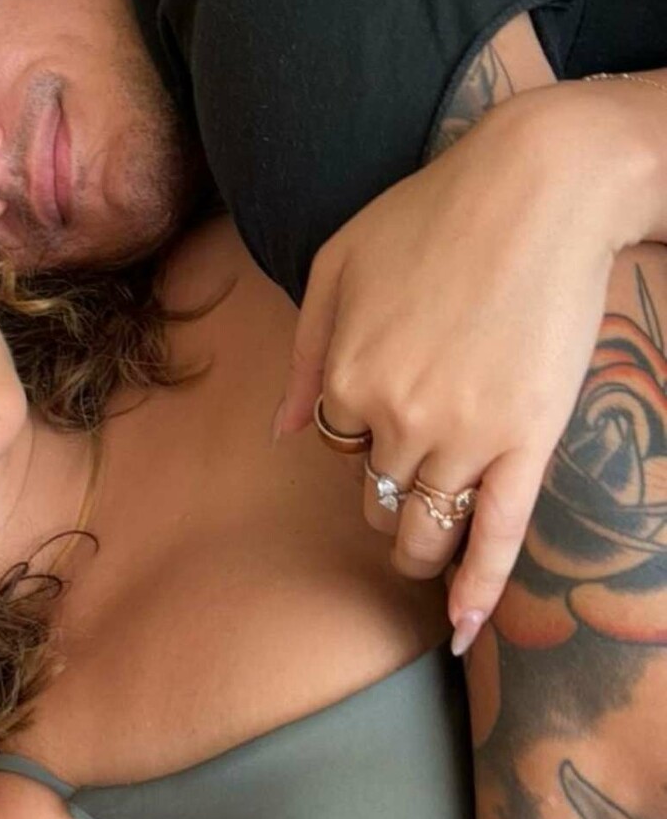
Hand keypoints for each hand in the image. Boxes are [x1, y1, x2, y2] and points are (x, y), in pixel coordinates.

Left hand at [276, 86, 640, 651]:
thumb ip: (303, 352)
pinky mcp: (526, 445)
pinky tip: (465, 630)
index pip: (334, 442)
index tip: (386, 420)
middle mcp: (396, 418)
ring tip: (423, 562)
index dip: (360, 435)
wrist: (539, 188)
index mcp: (343, 375)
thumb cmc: (432, 212)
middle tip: (408, 497)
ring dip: (420, 551)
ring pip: (427, 527)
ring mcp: (463, 438)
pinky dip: (477, 589)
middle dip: (386, 502)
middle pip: (378, 496)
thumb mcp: (336, 264)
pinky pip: (495, 536)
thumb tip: (280, 431)